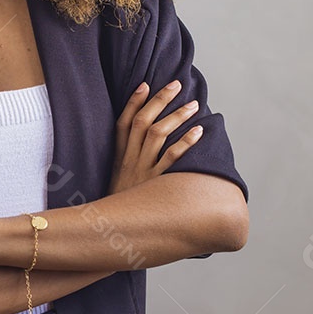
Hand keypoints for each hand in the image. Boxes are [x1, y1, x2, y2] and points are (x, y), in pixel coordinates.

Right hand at [108, 80, 202, 194]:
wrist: (114, 229)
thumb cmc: (122, 202)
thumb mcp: (117, 178)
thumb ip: (127, 158)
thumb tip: (142, 140)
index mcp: (118, 156)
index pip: (123, 122)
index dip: (133, 102)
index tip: (145, 84)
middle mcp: (129, 159)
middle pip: (142, 123)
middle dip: (159, 101)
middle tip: (176, 84)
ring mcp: (143, 170)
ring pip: (158, 135)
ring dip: (176, 117)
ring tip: (192, 104)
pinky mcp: (156, 184)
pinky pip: (172, 160)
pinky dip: (185, 144)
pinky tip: (199, 133)